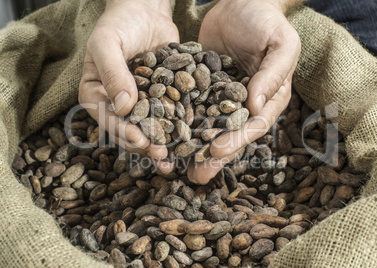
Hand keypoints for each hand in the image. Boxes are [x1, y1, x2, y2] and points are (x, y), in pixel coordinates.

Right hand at [79, 0, 178, 159]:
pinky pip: (170, 114)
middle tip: (162, 157)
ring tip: (174, 160)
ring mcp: (141, 101)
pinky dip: (178, 127)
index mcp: (96, 93)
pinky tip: (190, 139)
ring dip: (162, 143)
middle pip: (130, 128)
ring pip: (150, 127)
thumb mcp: (108, 43)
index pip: (107, 117)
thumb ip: (113, 72)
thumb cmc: (120, 22)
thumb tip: (123, 107)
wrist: (145, 10)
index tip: (140, 141)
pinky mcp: (163, 97)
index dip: (123, 132)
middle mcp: (117, 102)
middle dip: (145, 144)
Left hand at [189, 0, 301, 183]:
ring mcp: (221, 98)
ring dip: (194, 149)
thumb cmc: (266, 21)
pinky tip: (166, 137)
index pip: (254, 125)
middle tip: (196, 177)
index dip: (236, 140)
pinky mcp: (202, 88)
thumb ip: (273, 74)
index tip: (216, 151)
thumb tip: (257, 106)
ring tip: (178, 168)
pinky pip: (190, 108)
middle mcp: (245, 104)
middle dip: (213, 157)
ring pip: (207, 127)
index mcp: (269, 98)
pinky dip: (180, 123)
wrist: (242, 1)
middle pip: (230, 135)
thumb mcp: (280, 43)